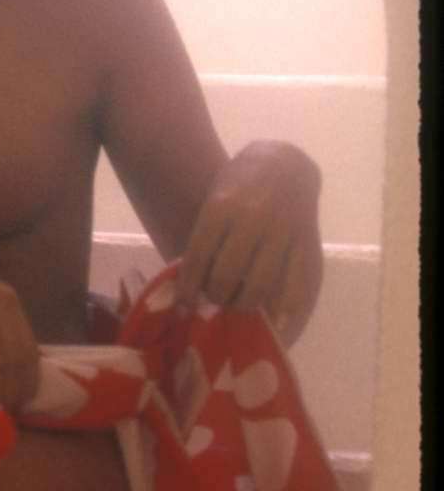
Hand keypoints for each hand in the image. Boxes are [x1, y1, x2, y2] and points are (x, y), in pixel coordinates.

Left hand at [177, 142, 322, 343]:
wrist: (286, 162)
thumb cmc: (240, 185)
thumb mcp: (214, 200)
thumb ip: (205, 240)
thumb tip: (189, 290)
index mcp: (223, 206)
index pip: (198, 257)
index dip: (188, 287)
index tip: (182, 305)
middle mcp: (254, 218)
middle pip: (226, 276)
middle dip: (215, 297)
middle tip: (212, 302)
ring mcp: (283, 232)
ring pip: (259, 286)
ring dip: (242, 305)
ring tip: (236, 307)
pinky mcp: (307, 243)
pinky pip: (297, 287)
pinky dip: (285, 314)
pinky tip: (276, 328)